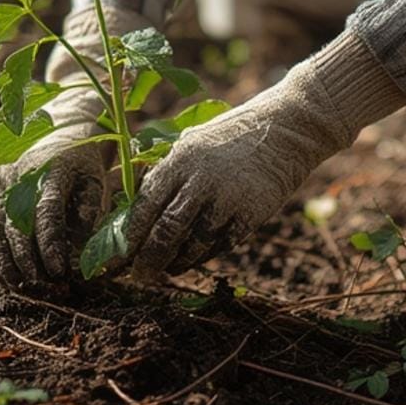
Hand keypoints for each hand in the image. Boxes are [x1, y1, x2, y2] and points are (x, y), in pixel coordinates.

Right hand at [0, 4, 149, 287]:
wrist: (62, 123)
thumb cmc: (87, 157)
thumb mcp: (98, 177)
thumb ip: (93, 211)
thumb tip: (86, 251)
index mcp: (53, 166)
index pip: (48, 210)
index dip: (52, 244)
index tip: (61, 271)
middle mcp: (22, 170)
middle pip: (18, 225)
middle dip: (33, 262)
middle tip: (50, 288)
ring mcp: (1, 177)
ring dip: (12, 264)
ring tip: (31, 289)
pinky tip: (12, 279)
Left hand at [115, 38, 405, 278]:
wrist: (285, 129)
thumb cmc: (232, 136)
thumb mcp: (193, 141)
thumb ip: (166, 168)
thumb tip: (132, 200)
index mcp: (180, 159)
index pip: (145, 204)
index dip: (130, 234)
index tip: (120, 253)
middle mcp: (200, 180)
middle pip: (166, 231)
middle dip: (149, 258)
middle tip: (140, 275)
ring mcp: (228, 198)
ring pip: (194, 244)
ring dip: (177, 261)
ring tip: (168, 268)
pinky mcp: (251, 213)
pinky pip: (222, 245)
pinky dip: (206, 255)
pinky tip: (197, 259)